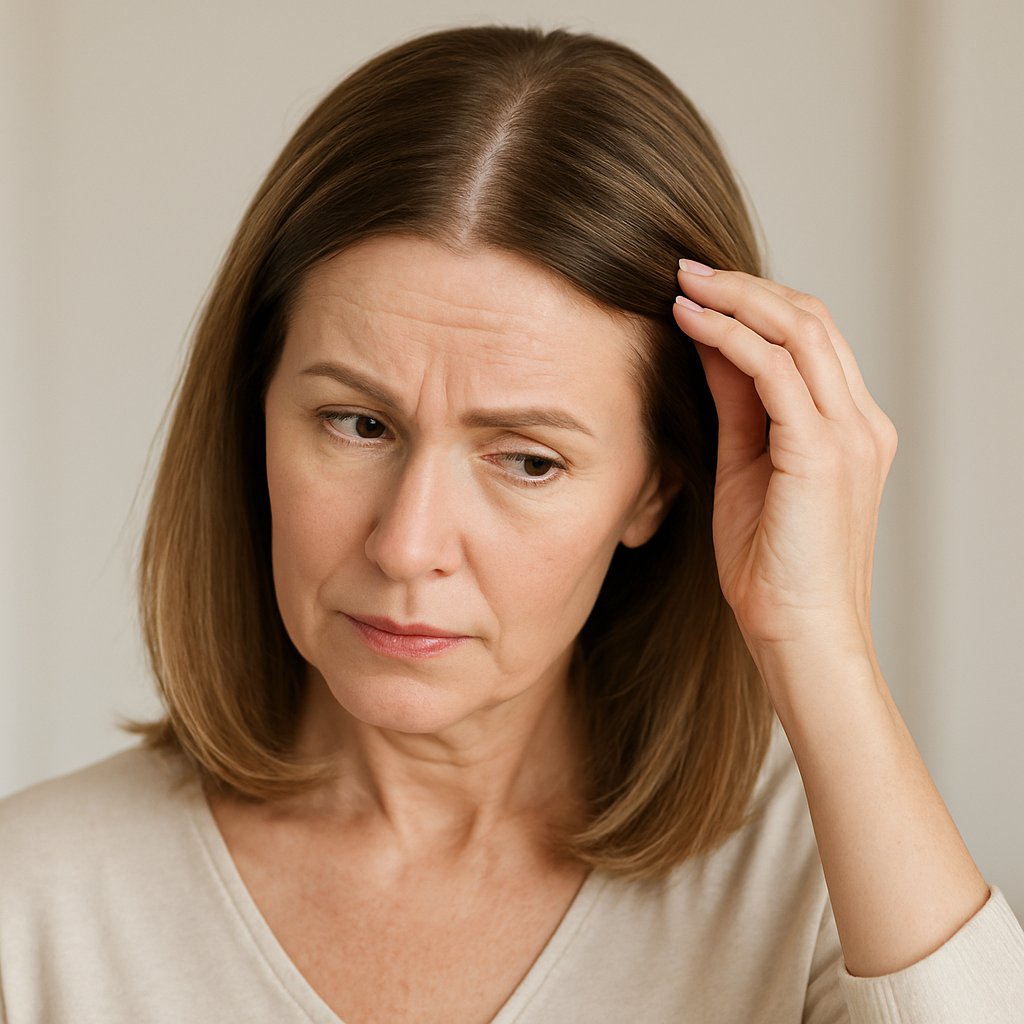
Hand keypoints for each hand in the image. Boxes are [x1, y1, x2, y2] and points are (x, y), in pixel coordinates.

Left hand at [672, 260, 898, 662]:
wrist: (799, 634)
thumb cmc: (770, 566)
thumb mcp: (747, 469)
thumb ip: (738, 405)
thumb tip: (711, 344)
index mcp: (850, 428)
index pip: (812, 339)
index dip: (757, 303)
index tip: (701, 288)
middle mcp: (860, 422)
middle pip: (811, 319)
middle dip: (745, 286)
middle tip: (686, 268)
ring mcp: (849, 435)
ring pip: (799, 331)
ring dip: (736, 298)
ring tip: (683, 282)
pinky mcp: (822, 453)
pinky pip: (774, 371)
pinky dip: (730, 337)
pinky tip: (691, 322)